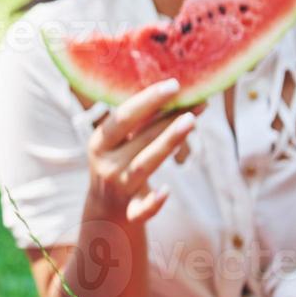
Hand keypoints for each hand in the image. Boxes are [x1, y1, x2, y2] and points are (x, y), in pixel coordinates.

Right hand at [86, 78, 197, 226]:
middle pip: (139, 138)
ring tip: (191, 122)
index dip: (148, 100)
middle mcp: (106, 163)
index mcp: (99, 142)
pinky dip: (153, 202)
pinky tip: (165, 191)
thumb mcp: (120, 142)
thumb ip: (139, 122)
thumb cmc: (119, 164)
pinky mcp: (129, 211)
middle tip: (195, 101)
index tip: (174, 84)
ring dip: (168, 143)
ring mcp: (117, 187)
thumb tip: (172, 90)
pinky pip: (141, 209)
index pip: (123, 117)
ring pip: (145, 164)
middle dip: (167, 119)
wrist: (105, 209)